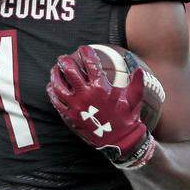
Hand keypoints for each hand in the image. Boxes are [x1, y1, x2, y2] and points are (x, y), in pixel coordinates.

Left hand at [46, 45, 154, 168]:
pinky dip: (52, 93)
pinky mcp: (70, 116)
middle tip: (63, 58)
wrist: (120, 141)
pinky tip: (51, 88)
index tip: (83, 48)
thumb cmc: (128, 118)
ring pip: (59, 86)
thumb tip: (138, 69)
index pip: (90, 64)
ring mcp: (76, 105)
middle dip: (65, 61)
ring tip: (54, 70)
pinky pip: (57, 102)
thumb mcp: (135, 98)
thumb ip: (136, 82)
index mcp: (101, 87)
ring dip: (55, 75)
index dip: (86, 53)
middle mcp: (86, 94)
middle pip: (70, 71)